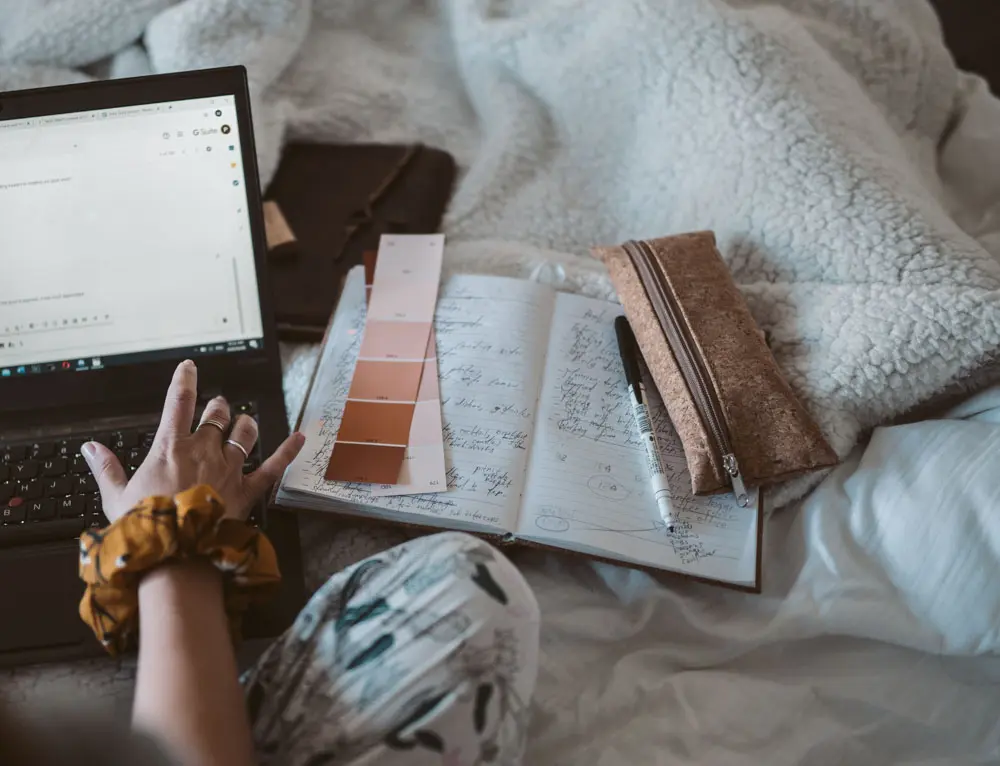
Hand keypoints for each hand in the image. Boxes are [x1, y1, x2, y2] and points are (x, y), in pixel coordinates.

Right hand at [82, 359, 304, 522]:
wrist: (176, 554)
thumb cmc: (146, 527)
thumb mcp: (115, 497)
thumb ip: (106, 468)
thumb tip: (90, 448)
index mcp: (171, 448)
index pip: (180, 402)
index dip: (185, 380)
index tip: (189, 367)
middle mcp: (204, 451)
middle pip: (216, 415)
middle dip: (217, 407)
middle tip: (217, 407)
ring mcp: (229, 468)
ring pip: (244, 433)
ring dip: (245, 423)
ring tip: (244, 421)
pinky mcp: (248, 489)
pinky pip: (273, 465)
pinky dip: (289, 450)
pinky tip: (300, 437)